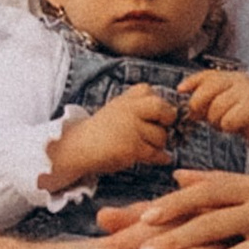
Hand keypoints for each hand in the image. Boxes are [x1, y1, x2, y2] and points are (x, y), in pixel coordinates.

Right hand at [47, 90, 177, 183]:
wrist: (78, 148)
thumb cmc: (99, 132)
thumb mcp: (115, 111)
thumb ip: (137, 108)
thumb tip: (170, 114)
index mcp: (124, 99)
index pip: (149, 90)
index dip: (157, 102)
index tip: (157, 114)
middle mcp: (128, 110)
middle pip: (161, 108)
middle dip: (168, 118)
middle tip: (165, 127)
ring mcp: (131, 128)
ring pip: (161, 135)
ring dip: (160, 144)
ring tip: (149, 147)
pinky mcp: (132, 147)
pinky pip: (155, 153)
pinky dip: (160, 157)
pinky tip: (160, 158)